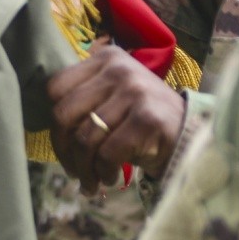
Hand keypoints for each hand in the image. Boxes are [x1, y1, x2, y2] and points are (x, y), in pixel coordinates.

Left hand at [47, 43, 187, 193]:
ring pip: (85, 139)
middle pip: (64, 114)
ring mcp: (135, 91)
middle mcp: (119, 68)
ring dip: (85, 169)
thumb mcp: (112, 97)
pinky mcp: (147, 118)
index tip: (65, 145)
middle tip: (73, 171)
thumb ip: (83, 101)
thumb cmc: (140, 120)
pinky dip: (104, 172)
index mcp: (105, 58)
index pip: (56, 88)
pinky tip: (111, 178)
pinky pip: (108, 153)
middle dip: (64, 151)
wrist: (188, 133)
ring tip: (92, 181)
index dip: (54, 124)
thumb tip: (50, 132)